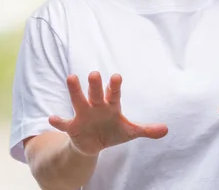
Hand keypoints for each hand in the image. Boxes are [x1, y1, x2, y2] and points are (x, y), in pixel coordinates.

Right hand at [49, 71, 167, 155]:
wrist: (94, 144)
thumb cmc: (113, 131)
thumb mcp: (130, 132)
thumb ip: (146, 130)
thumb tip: (166, 130)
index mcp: (111, 105)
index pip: (114, 93)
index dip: (114, 86)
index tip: (117, 76)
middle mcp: (96, 106)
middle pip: (95, 93)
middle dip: (95, 85)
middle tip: (94, 73)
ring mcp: (83, 114)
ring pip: (78, 100)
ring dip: (75, 90)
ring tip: (71, 77)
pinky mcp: (72, 126)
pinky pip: (65, 123)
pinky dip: (58, 121)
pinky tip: (52, 118)